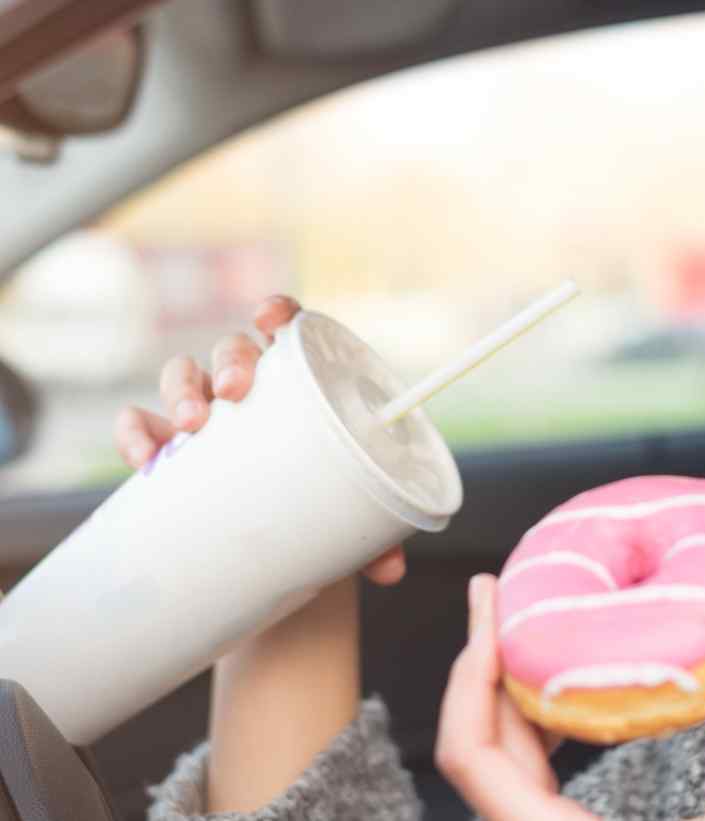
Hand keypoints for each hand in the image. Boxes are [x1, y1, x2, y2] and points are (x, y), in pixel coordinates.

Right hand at [112, 294, 405, 583]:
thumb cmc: (324, 506)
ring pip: (183, 376)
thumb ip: (376, 535)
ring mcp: (206, 414)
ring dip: (181, 391)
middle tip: (235, 390)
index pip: (289, 329)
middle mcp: (251, 387)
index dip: (278, 312)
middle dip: (230, 360)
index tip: (270, 318)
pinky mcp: (168, 446)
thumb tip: (391, 570)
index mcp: (301, 383)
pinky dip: (136, 433)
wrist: (277, 547)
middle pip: (234, 349)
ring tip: (189, 427)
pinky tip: (144, 459)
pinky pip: (140, 424)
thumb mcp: (352, 515)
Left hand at [435, 574, 704, 820]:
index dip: (467, 673)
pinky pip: (529, 785)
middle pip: (476, 746)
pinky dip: (539, 733)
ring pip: (500, 767)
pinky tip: (572, 699)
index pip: (468, 753)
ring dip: (507, 696)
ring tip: (529, 630)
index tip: (490, 609)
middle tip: (501, 593)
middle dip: (482, 663)